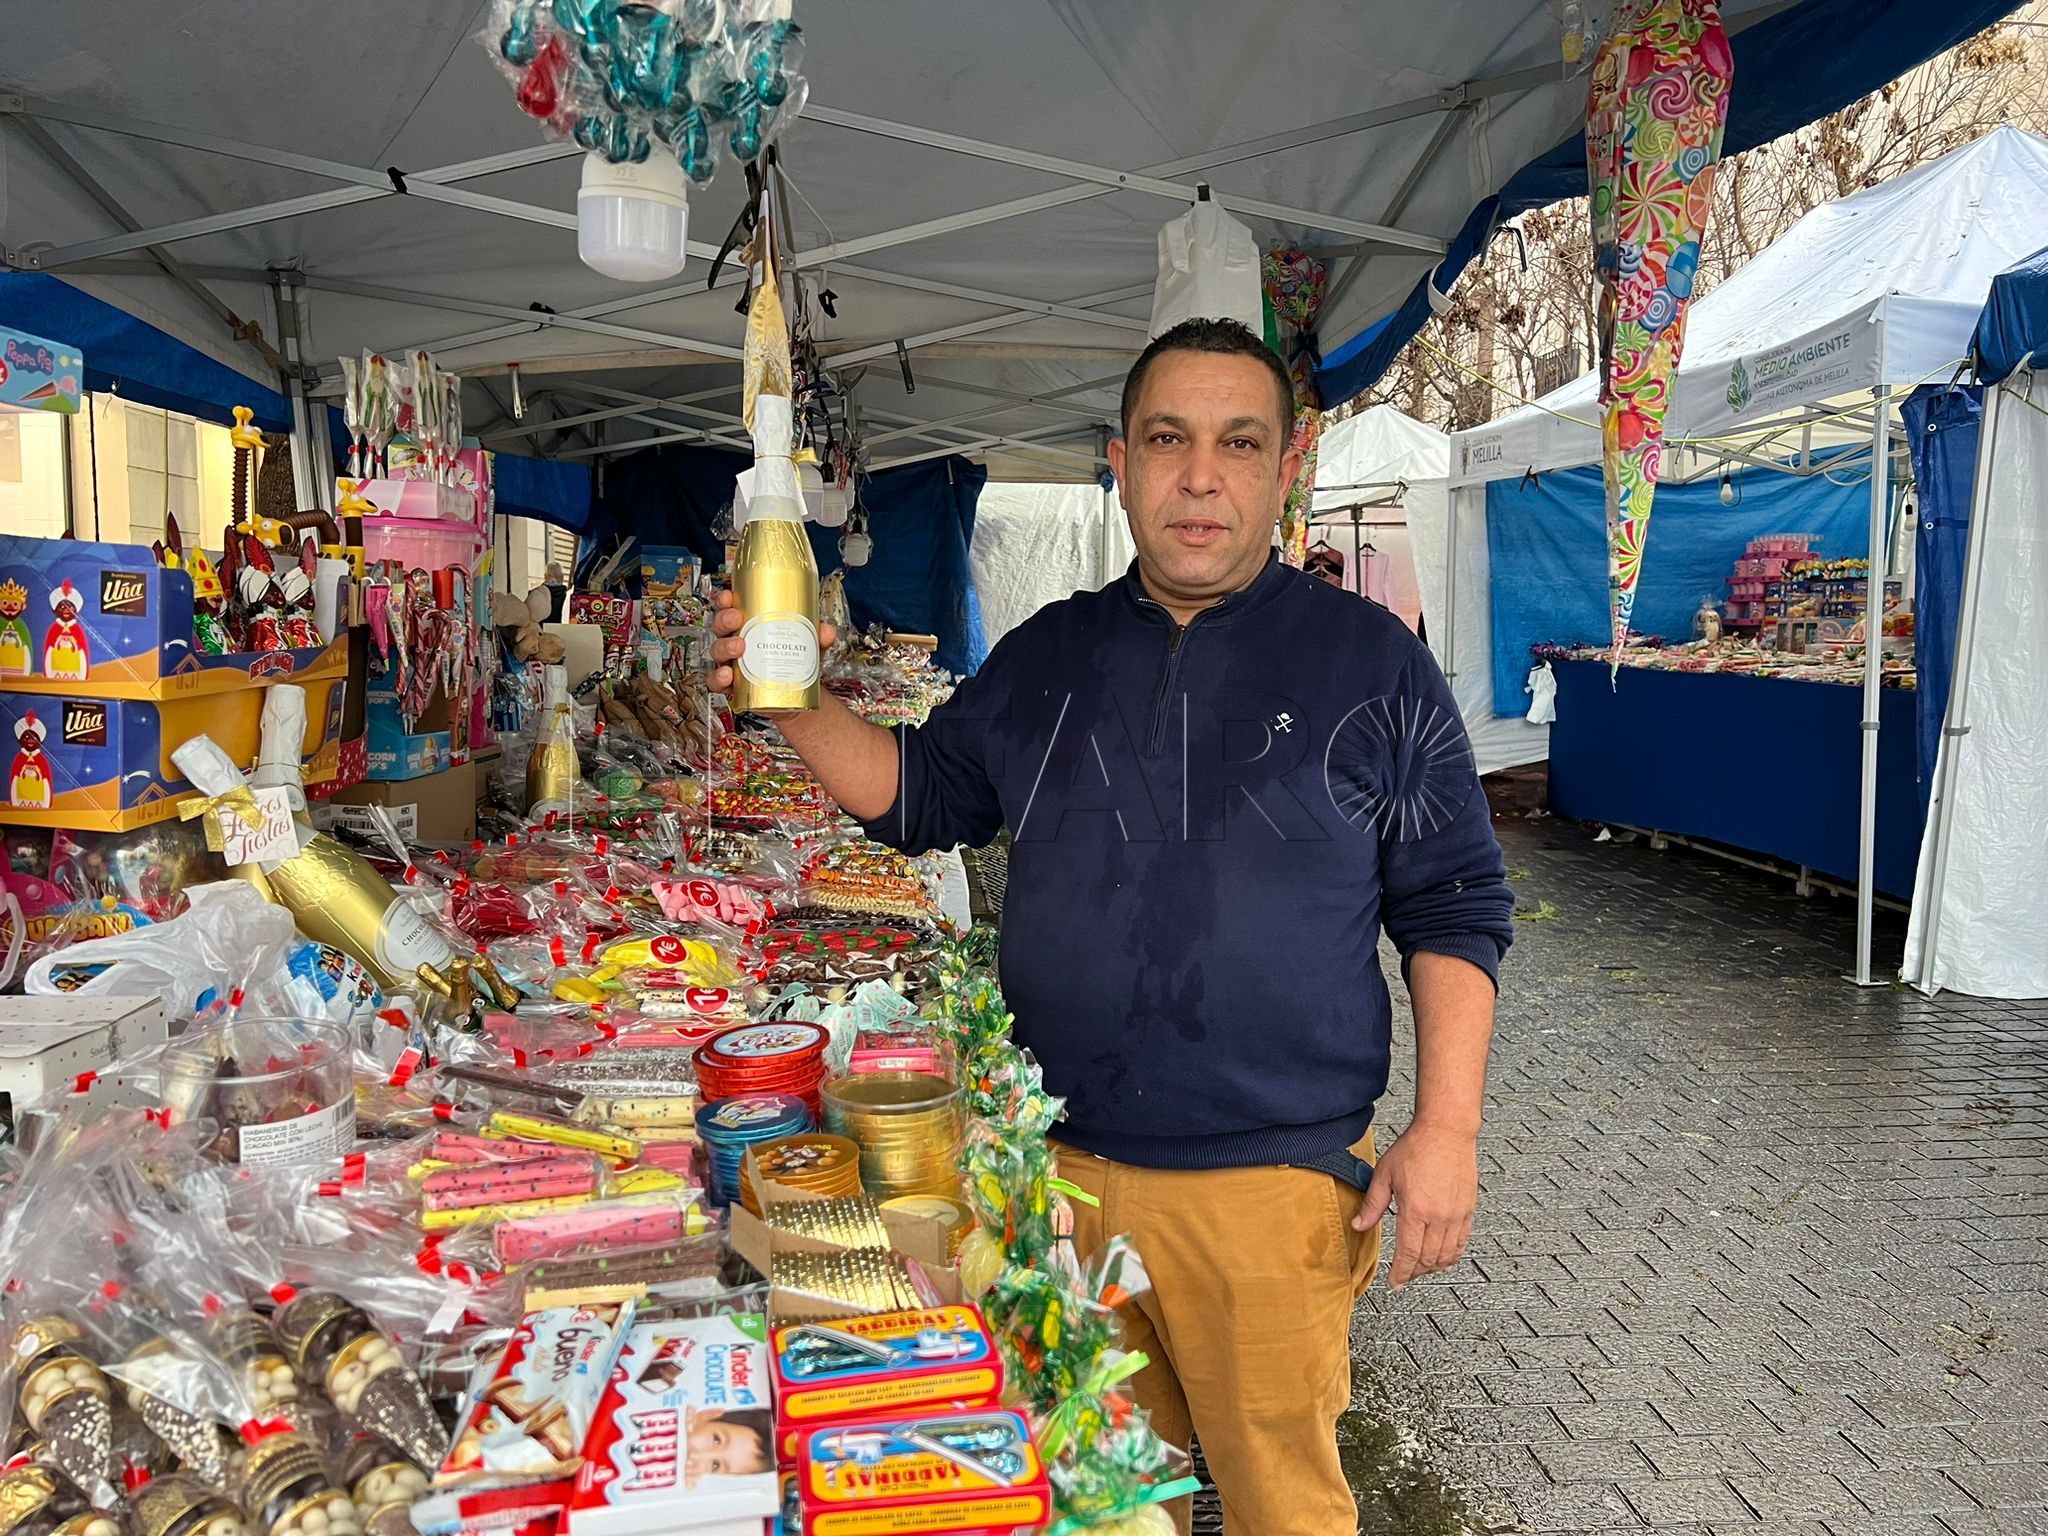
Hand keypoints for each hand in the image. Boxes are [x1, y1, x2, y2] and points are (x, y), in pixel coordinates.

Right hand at [707, 587, 836, 694]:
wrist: (795, 695)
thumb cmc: (794, 662)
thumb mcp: (808, 646)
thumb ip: (818, 637)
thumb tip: (827, 631)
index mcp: (748, 625)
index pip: (730, 607)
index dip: (724, 599)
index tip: (729, 595)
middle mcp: (735, 641)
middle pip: (719, 626)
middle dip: (724, 619)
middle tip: (736, 618)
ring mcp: (732, 663)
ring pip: (717, 651)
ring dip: (724, 647)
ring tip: (739, 647)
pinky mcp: (731, 686)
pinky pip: (716, 681)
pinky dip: (718, 678)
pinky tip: (727, 675)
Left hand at [1352, 1120, 1477, 1287]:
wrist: (1446, 1131)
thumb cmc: (1416, 1147)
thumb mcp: (1385, 1174)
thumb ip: (1372, 1204)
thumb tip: (1359, 1225)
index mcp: (1415, 1210)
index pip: (1408, 1254)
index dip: (1400, 1273)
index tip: (1394, 1283)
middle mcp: (1438, 1217)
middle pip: (1427, 1259)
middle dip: (1414, 1273)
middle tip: (1404, 1277)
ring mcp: (1456, 1215)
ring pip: (1446, 1256)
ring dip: (1432, 1268)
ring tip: (1420, 1270)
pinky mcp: (1467, 1211)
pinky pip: (1461, 1243)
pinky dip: (1452, 1256)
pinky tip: (1444, 1259)